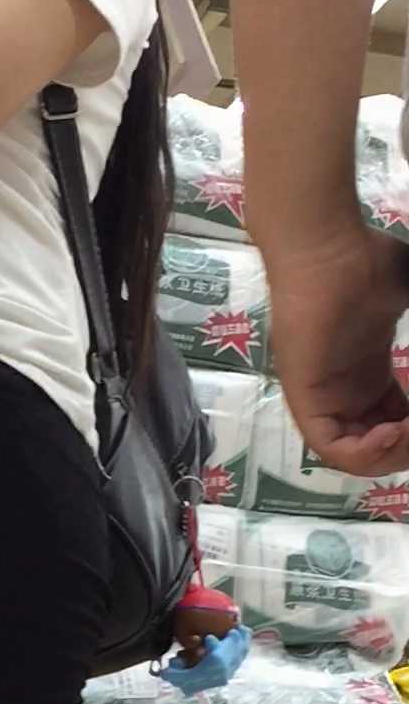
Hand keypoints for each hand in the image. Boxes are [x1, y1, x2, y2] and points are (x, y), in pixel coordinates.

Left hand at [263, 225, 408, 475]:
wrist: (329, 247)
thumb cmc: (366, 261)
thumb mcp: (407, 296)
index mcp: (366, 376)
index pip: (394, 422)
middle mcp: (344, 393)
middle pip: (377, 445)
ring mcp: (322, 398)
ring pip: (355, 455)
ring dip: (394, 453)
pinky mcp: (304, 399)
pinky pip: (330, 448)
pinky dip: (366, 453)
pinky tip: (393, 432)